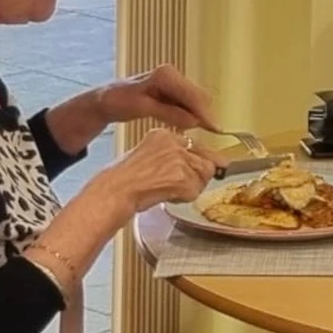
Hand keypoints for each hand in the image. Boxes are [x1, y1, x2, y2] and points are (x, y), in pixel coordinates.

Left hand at [46, 66, 209, 138]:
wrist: (103, 100)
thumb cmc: (117, 101)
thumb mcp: (142, 108)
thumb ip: (169, 113)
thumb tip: (195, 121)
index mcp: (165, 75)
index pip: (193, 95)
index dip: (205, 112)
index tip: (216, 129)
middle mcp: (172, 74)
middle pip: (198, 96)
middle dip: (203, 114)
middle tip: (208, 133)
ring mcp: (172, 82)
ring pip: (194, 100)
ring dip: (196, 115)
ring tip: (195, 130)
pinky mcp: (170, 90)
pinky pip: (187, 103)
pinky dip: (189, 114)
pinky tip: (186, 125)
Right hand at [72, 130, 209, 213]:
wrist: (113, 191)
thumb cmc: (124, 178)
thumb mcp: (148, 154)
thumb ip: (175, 154)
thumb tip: (219, 162)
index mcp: (164, 134)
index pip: (196, 146)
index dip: (194, 162)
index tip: (190, 169)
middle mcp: (174, 143)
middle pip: (206, 162)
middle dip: (195, 176)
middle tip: (174, 184)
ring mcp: (179, 160)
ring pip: (204, 177)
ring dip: (190, 187)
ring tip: (167, 189)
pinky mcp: (182, 178)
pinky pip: (195, 192)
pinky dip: (183, 198)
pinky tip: (164, 195)